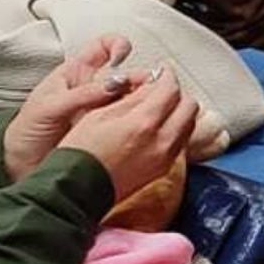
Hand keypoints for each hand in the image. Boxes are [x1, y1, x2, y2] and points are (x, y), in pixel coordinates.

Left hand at [4, 35, 132, 178]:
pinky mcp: (106, 132)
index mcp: (76, 74)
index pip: (103, 47)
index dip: (116, 45)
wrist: (18, 166)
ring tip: (145, 107)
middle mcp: (93, 90)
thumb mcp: (49, 107)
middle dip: (140, 77)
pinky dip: (138, 120)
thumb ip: (82, 94)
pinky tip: (139, 124)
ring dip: (144, 99)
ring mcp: (101, 111)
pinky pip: (128, 121)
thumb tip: (115, 84)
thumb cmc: (26, 131)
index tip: (122, 56)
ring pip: (132, 97)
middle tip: (146, 88)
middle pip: (126, 73)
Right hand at [56, 70, 202, 200]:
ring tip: (160, 107)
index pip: (171, 89)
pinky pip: (181, 142)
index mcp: (143, 124)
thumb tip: (150, 85)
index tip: (161, 72)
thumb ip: (131, 98)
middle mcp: (160, 141)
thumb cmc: (79, 155)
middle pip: (189, 105)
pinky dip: (176, 129)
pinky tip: (158, 128)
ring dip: (179, 111)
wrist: (74, 192)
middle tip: (162, 88)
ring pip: (189, 124)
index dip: (167, 75)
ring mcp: (164, 158)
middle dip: (177, 93)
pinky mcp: (162, 170)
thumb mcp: (99, 115)